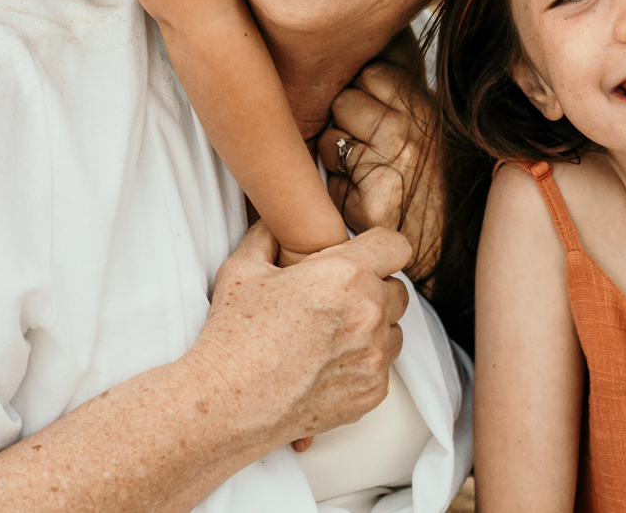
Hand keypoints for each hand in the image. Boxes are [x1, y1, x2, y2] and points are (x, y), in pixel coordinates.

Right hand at [187, 221, 410, 450]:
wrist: (228, 402)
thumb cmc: (235, 337)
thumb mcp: (243, 268)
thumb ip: (268, 236)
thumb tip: (276, 224)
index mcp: (345, 275)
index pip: (395, 246)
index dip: (379, 247)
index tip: (364, 256)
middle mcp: (369, 313)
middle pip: (397, 289)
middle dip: (373, 288)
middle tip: (336, 298)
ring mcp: (373, 356)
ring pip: (393, 330)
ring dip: (372, 327)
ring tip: (331, 333)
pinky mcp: (372, 392)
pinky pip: (382, 367)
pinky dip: (362, 363)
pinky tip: (327, 363)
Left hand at [320, 54, 445, 283]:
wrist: (461, 254)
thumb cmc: (450, 191)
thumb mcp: (442, 132)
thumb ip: (409, 103)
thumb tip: (368, 74)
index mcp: (426, 113)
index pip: (373, 73)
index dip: (366, 89)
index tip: (372, 106)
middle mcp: (404, 136)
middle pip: (344, 102)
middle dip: (347, 120)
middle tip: (366, 142)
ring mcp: (383, 170)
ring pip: (330, 141)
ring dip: (339, 156)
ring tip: (368, 173)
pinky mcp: (365, 206)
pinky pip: (332, 184)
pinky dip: (343, 193)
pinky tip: (368, 201)